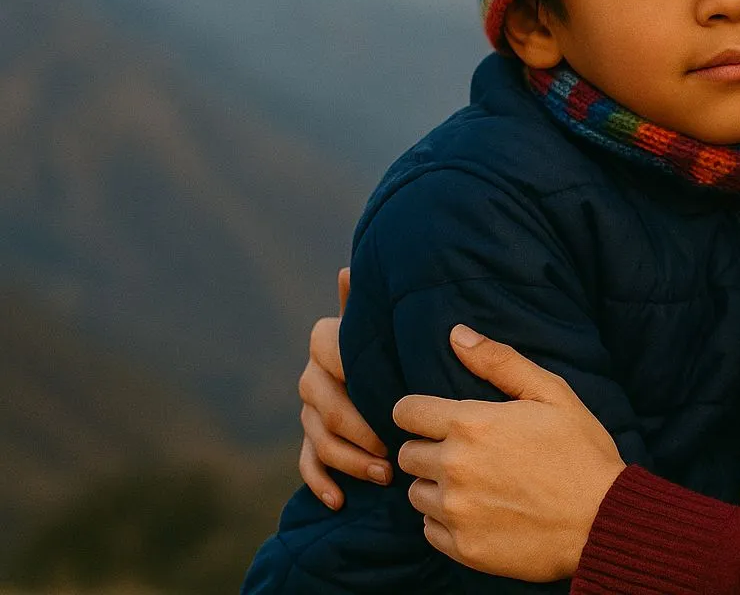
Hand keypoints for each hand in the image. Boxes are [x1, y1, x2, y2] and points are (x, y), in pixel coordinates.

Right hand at [299, 267, 390, 508]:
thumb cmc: (404, 352)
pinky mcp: (311, 442)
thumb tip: (347, 268)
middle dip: (355, 426)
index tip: (386, 395)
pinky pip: (307, 463)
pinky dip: (321, 482)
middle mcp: (315, 374)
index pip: (329, 348)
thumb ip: (371, 307)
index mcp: (331, 341)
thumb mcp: (393, 330)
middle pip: (320, 400)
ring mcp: (310, 411)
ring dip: (347, 458)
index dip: (353, 371)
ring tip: (383, 474)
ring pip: (317, 435)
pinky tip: (339, 499)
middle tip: (390, 447)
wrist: (404, 389)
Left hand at [394, 325, 625, 580]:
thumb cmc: (582, 452)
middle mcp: (454, 467)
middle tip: (466, 454)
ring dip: (436, 487)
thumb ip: (500, 362)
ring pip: (416, 493)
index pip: (406, 412)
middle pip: (407, 454)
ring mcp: (456, 511)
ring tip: (474, 485)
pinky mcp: (463, 547)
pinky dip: (446, 521)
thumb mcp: (552, 394)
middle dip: (430, 449)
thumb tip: (457, 335)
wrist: (604, 520)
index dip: (418, 412)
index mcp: (471, 425)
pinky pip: (430, 529)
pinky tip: (478, 513)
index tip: (436, 419)